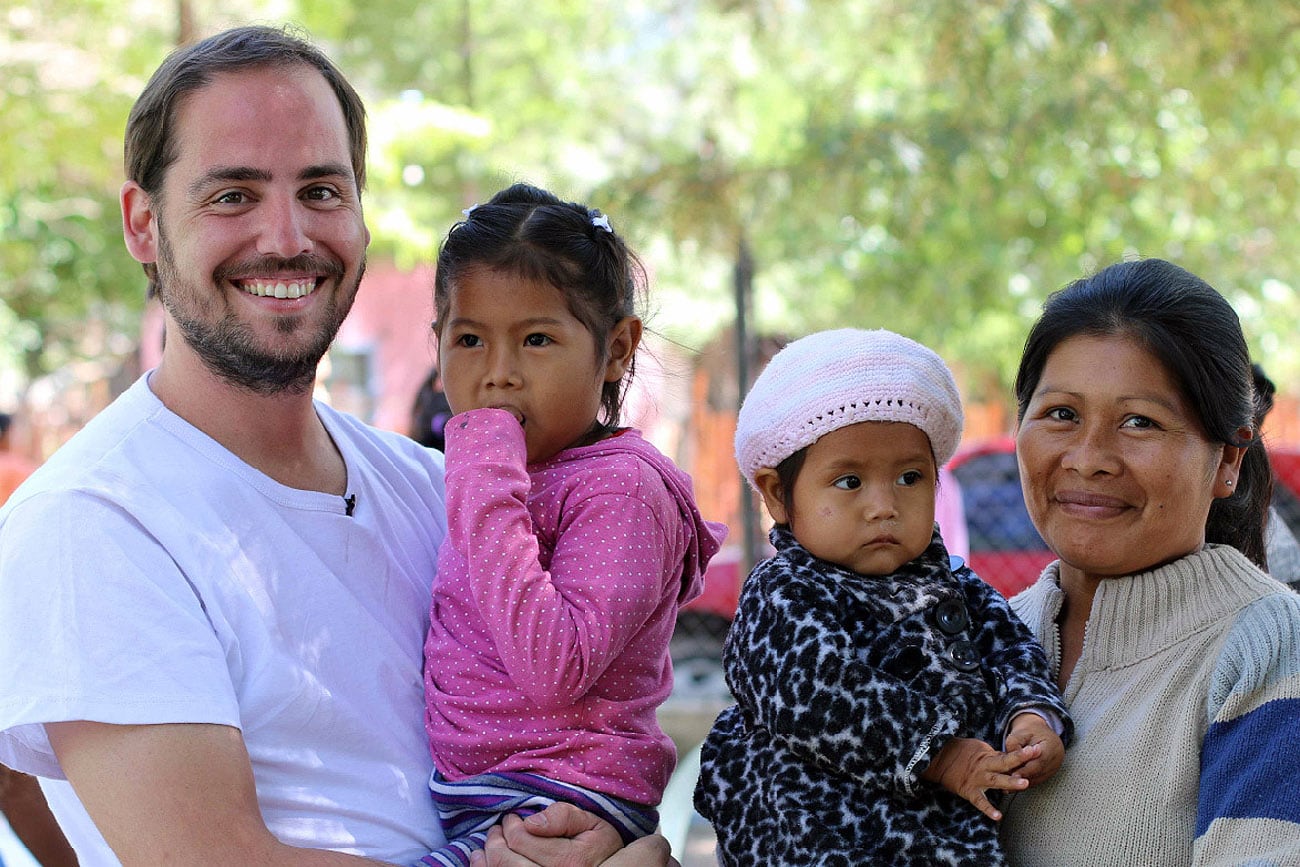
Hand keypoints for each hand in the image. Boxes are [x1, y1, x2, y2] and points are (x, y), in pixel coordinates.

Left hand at [471, 802, 621, 866]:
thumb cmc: (600, 846)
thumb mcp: (591, 822)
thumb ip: (563, 816)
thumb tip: (532, 821)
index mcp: (570, 862)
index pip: (523, 841)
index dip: (512, 826)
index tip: (512, 818)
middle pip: (507, 863)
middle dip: (495, 843)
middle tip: (495, 830)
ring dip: (486, 861)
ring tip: (484, 848)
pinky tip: (482, 864)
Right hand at [920, 736, 1037, 821]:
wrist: (937, 759)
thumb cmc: (959, 752)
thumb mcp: (977, 748)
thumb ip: (994, 755)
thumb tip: (1008, 758)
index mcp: (987, 756)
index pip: (1008, 755)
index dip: (1022, 753)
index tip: (1037, 749)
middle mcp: (984, 767)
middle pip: (1005, 763)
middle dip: (1020, 760)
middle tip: (1036, 756)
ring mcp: (977, 779)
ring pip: (996, 780)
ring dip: (1010, 782)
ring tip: (1024, 783)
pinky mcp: (969, 791)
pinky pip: (980, 802)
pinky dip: (988, 809)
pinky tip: (998, 816)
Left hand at [1003, 712, 1064, 785]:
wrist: (1042, 733)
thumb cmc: (1031, 731)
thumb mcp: (1021, 732)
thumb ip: (1014, 743)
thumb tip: (1009, 757)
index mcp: (1051, 747)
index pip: (1039, 762)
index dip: (1026, 771)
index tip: (1014, 776)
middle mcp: (1054, 761)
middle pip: (1037, 773)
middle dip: (1021, 779)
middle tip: (1007, 784)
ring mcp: (1052, 770)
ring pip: (1036, 779)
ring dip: (1021, 783)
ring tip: (1006, 784)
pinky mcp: (1046, 775)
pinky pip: (1035, 781)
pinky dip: (1023, 782)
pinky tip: (1012, 783)